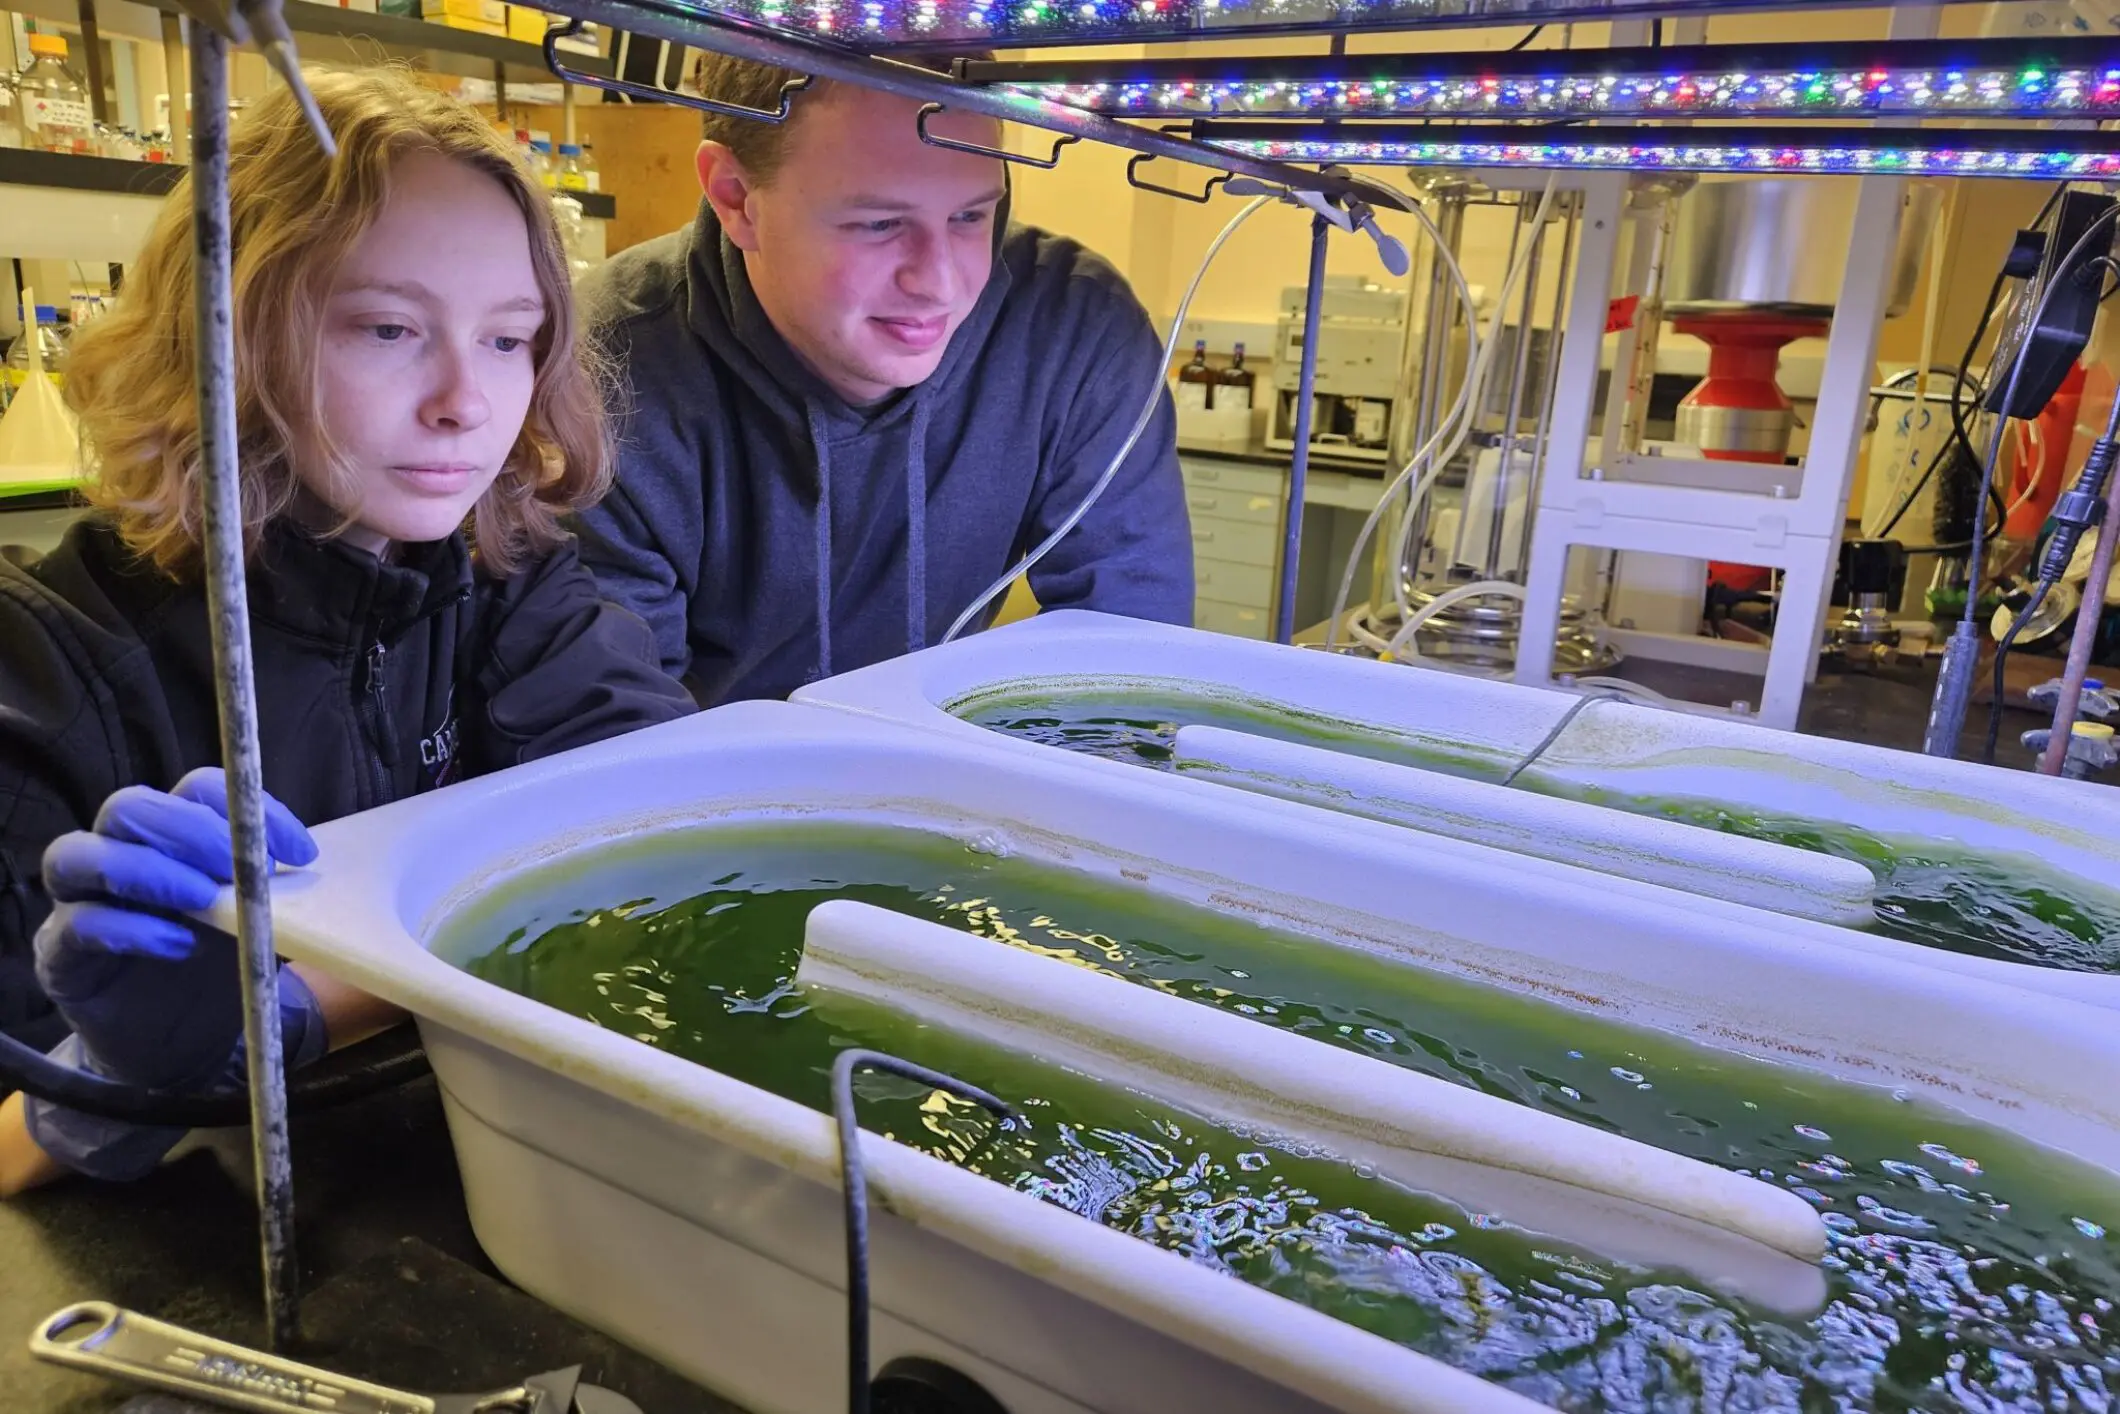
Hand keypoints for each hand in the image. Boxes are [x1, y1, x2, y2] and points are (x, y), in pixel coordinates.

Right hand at [33, 768, 316, 1089]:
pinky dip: (129, 929)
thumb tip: (307, 868)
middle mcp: (118, 855)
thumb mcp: (265, 925)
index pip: (194, 789)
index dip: (245, 809)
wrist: (188, 1045)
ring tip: (204, 899)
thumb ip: (276, 893)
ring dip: (147, 869)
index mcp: (172, 838)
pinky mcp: (59, 955)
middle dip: (188, 828)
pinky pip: (75, 925)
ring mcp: (79, 902)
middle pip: (127, 808)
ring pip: (76, 854)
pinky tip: (178, 944)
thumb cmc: (224, 968)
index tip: (300, 854)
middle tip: (239, 865)